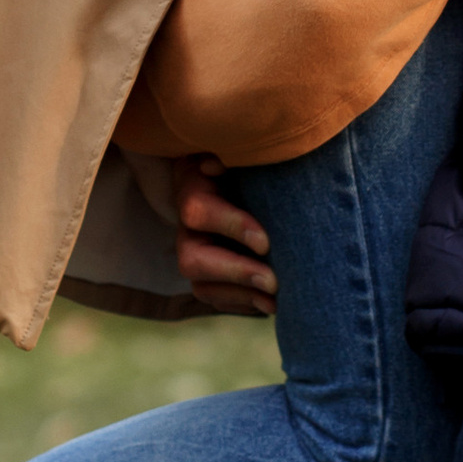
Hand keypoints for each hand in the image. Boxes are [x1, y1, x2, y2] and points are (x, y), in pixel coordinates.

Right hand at [174, 157, 274, 314]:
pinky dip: (243, 305)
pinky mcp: (206, 278)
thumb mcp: (241, 155)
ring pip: (202, 287)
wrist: (237, 181)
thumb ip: (233, 156)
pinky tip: (268, 305)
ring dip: (241, 297)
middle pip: (193, 260)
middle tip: (273, 283)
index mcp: (193, 191)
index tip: (265, 243)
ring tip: (276, 301)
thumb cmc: (244, 165)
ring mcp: (194, 256)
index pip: (199, 212)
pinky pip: (216, 300)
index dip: (231, 228)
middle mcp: (186, 229)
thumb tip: (217, 165)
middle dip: (236, 273)